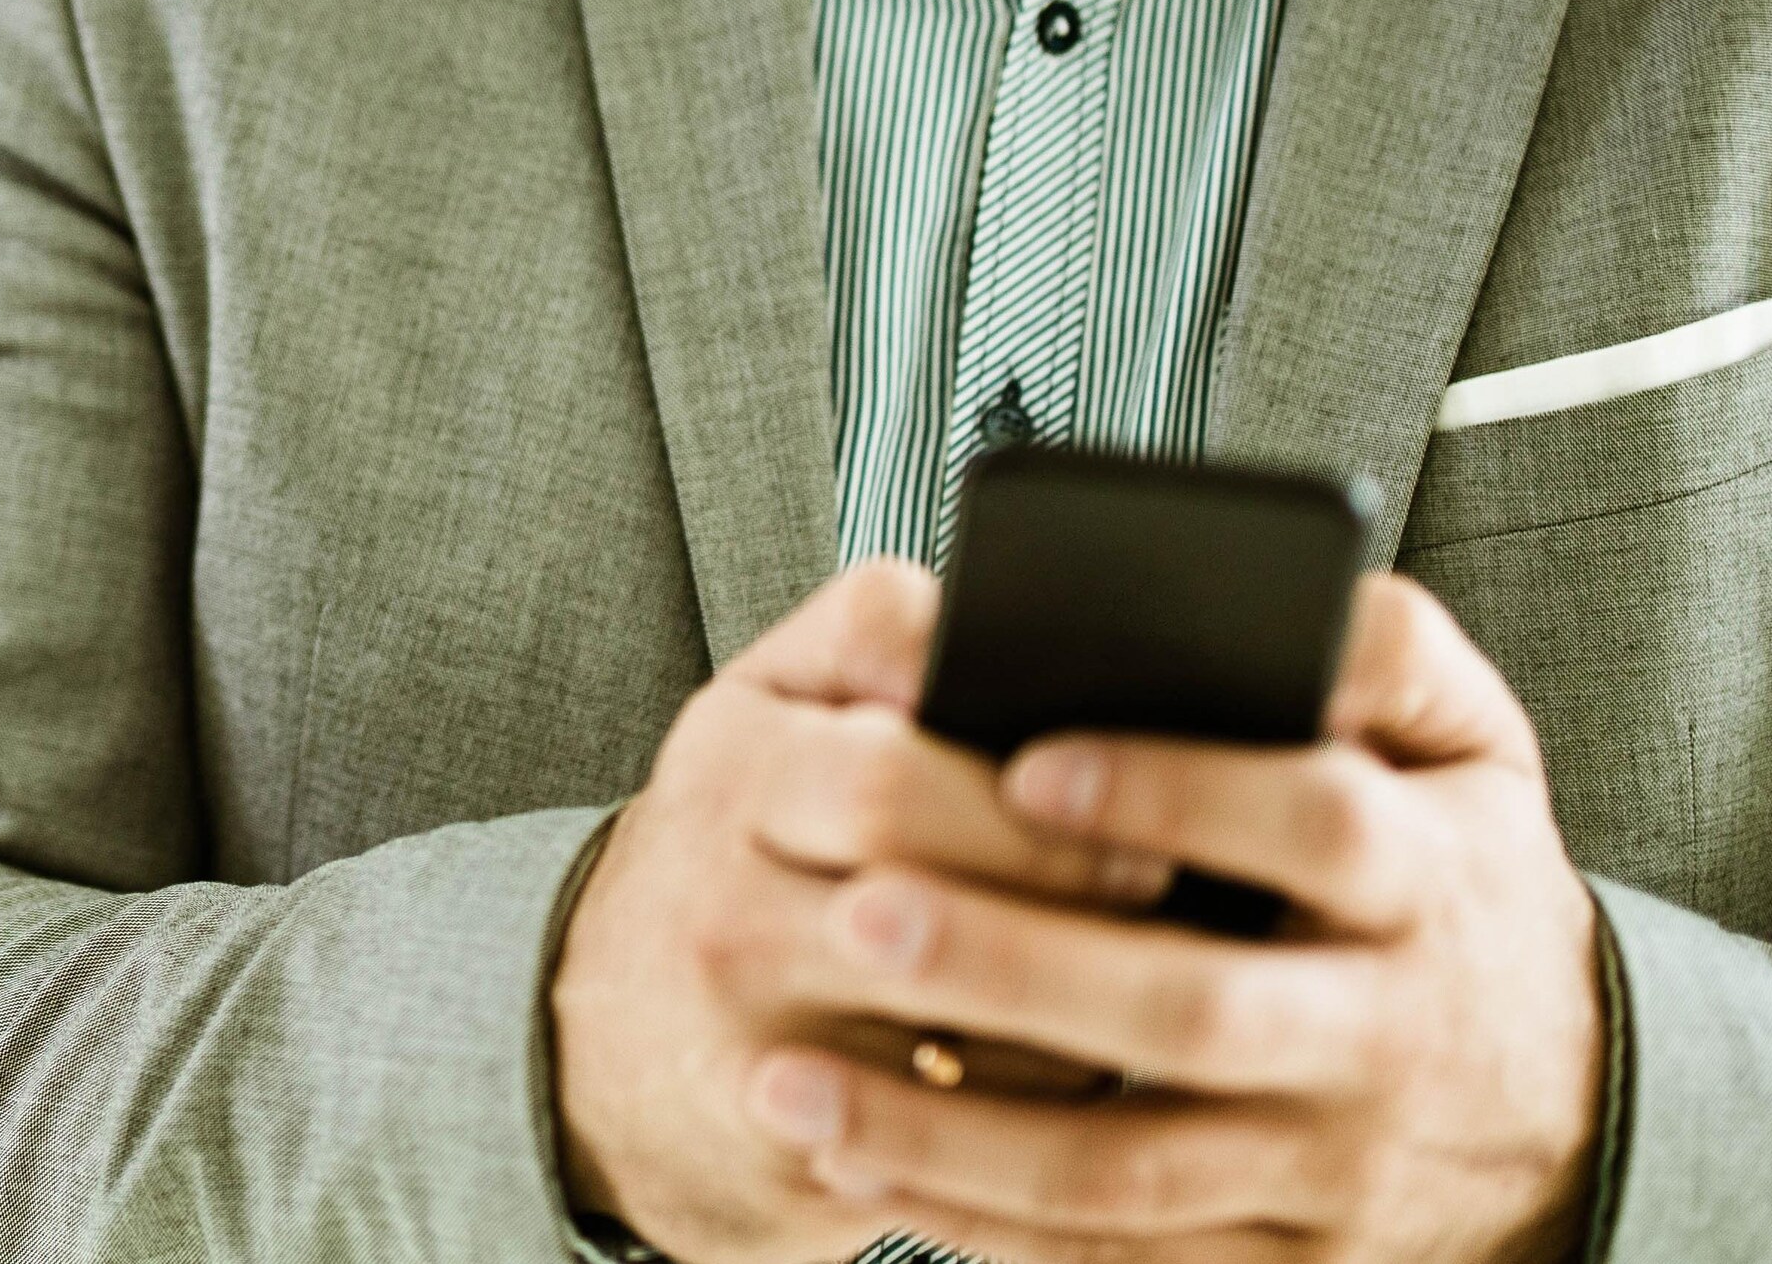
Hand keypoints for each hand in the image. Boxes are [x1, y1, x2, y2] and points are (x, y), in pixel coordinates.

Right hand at [550, 558, 1179, 1259]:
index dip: (1020, 789)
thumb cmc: (734, 849)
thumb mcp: (764, 714)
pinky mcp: (795, 1152)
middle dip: (1064, 885)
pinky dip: (1044, 1096)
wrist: (607, 1047)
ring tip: (1145, 963)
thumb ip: (868, 634)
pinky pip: (965, 1131)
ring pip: (965, 1026)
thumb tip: (997, 618)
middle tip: (1163, 878)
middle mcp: (720, 904)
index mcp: (728, 767)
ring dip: (1077, 999)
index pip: (884, 770)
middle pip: (929, 901)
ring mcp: (751, 1038)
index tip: (1120, 786)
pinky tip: (1082, 1055)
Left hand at [734, 573, 1606, 1261]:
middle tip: (860, 912)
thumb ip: (1393, 655)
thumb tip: (1299, 598)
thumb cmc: (1465, 885)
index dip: (1181, 791)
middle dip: (1021, 969)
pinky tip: (862, 1170)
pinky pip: (1122, 1260)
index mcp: (1430, 881)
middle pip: (1197, 1011)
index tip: (1028, 762)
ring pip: (1131, 1169)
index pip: (1319, 825)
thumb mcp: (1476, 754)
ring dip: (950, 1134)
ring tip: (791, 1082)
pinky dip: (984, 1227)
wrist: (1569, 1113)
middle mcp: (1385, 1035)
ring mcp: (1330, 1168)